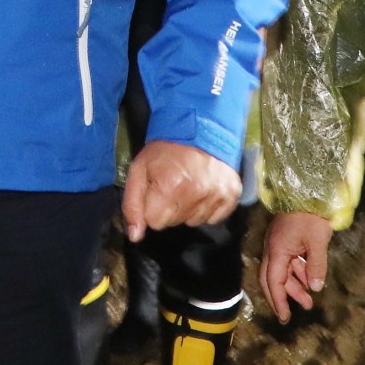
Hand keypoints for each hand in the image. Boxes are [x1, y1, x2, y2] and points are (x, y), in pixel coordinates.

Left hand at [122, 140, 240, 240]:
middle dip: (170, 208)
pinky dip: (207, 207)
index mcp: (169, 188)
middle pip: (175, 223)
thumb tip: (135, 236)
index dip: (152, 208)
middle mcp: (195, 194)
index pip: (155, 223)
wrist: (200, 129)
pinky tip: (203, 189)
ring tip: (189, 185)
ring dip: (189, 208)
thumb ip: (132, 204)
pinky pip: (215, 218)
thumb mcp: (139, 170)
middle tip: (173, 185)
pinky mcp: (232, 195)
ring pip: (194, 221)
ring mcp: (216, 195)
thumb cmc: (165, 150)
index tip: (156, 191)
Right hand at [261, 211, 333, 321]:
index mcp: (277, 251)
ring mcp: (280, 245)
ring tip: (308, 301)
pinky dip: (298, 274)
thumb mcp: (317, 242)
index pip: (273, 282)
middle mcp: (274, 250)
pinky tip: (309, 281)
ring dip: (293, 286)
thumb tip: (314, 288)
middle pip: (272, 279)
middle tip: (289, 315)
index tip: (284, 318)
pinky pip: (290, 262)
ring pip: (282, 272)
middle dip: (281, 297)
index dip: (279, 301)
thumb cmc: (312, 216)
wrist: (308, 191)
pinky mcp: (287, 240)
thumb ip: (316, 266)